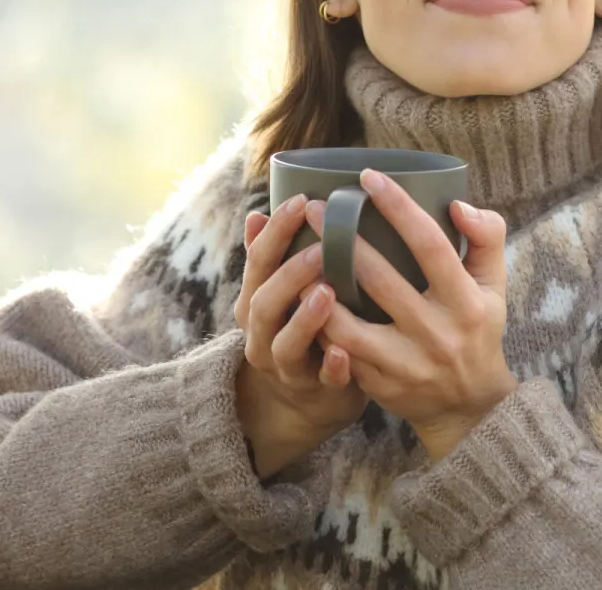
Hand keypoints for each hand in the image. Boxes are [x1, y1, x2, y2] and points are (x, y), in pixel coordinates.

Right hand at [233, 195, 369, 476]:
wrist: (303, 401)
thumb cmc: (302, 328)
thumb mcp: (281, 293)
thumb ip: (272, 258)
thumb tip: (258, 212)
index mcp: (257, 302)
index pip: (258, 263)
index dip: (275, 233)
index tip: (300, 201)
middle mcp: (263, 334)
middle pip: (264, 304)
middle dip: (290, 275)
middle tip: (322, 248)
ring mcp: (287, 366)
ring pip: (286, 345)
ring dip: (305, 319)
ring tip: (329, 292)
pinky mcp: (316, 392)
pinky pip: (322, 382)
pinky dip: (332, 368)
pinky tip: (344, 352)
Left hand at [321, 169, 518, 461]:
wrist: (469, 406)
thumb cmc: (478, 330)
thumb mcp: (495, 286)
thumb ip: (487, 238)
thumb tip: (457, 203)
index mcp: (467, 301)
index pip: (430, 245)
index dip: (398, 208)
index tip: (368, 178)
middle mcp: (437, 333)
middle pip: (379, 279)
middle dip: (341, 240)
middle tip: (312, 208)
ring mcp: (406, 364)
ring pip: (347, 325)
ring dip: (316, 290)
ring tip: (294, 257)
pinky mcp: (381, 385)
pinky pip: (339, 353)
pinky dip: (317, 327)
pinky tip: (298, 302)